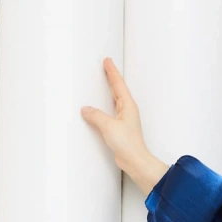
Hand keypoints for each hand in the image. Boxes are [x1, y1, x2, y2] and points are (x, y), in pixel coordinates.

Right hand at [80, 57, 168, 195]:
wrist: (135, 161)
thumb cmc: (128, 144)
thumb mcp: (108, 125)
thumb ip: (95, 115)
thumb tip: (86, 109)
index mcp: (127, 105)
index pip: (118, 84)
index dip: (112, 72)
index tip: (108, 61)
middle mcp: (127, 111)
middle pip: (117, 89)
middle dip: (111, 78)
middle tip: (106, 66)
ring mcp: (124, 120)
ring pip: (114, 100)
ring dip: (109, 91)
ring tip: (103, 82)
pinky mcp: (119, 129)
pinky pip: (110, 112)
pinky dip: (104, 106)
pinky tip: (99, 108)